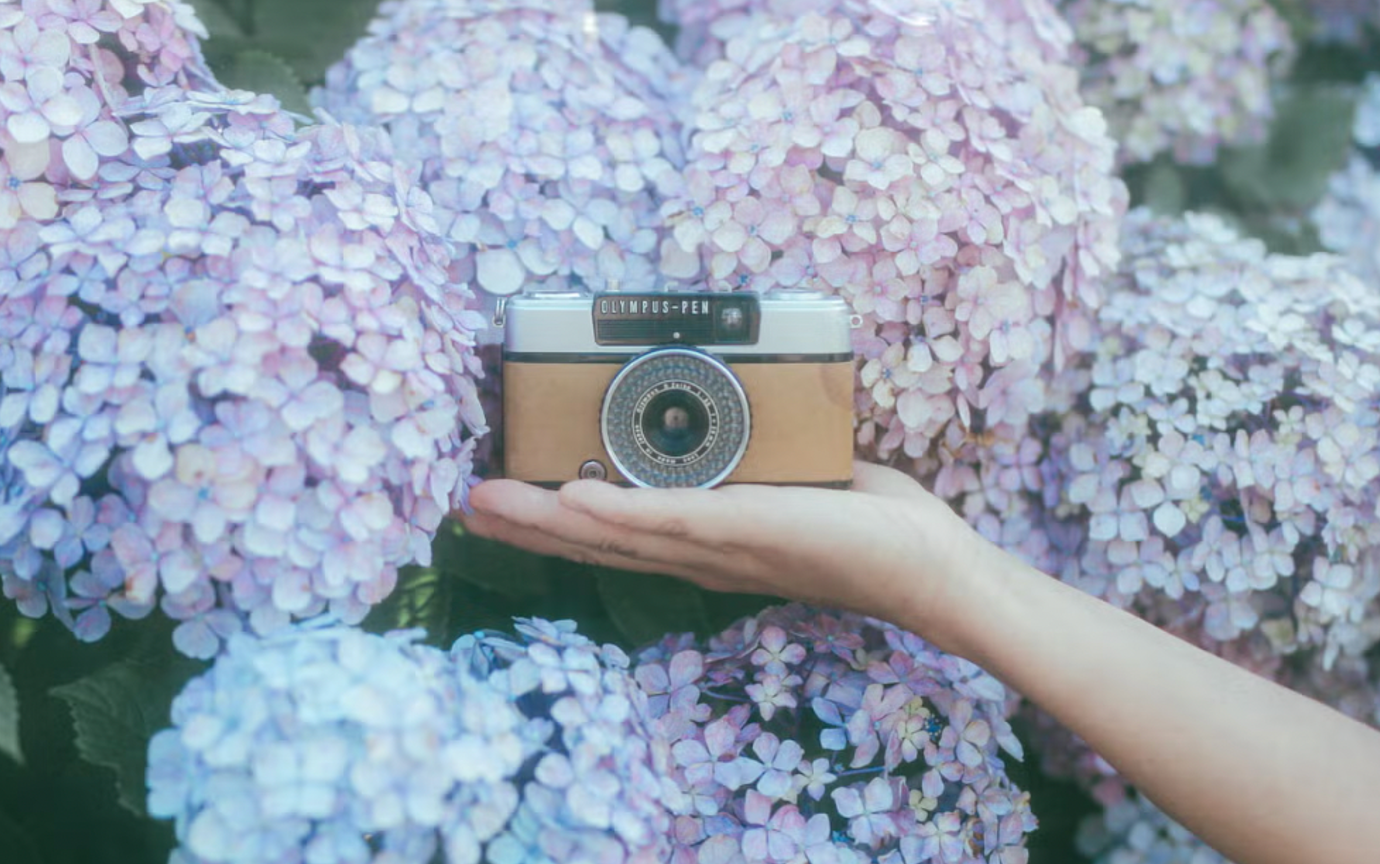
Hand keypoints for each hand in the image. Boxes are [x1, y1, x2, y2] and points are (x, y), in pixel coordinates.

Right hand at [461, 462, 994, 645]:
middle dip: (527, 526)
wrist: (923, 563)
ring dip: (544, 520)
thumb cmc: (862, 522)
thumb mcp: (794, 478)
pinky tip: (565, 503)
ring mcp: (717, 547)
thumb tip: (736, 410)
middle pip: (596, 542)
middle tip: (464, 505)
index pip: (618, 534)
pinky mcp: (745, 532)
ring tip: (485, 501)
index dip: (558, 522)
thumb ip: (757, 455)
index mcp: (705, 542)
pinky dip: (611, 516)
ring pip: (613, 534)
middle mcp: (699, 553)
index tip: (505, 501)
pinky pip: (665, 522)